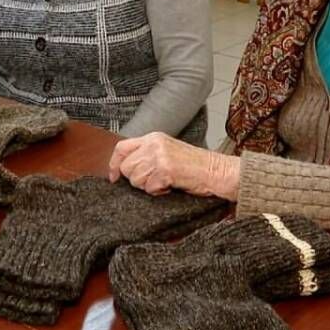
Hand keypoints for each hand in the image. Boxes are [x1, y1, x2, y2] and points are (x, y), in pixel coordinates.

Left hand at [108, 132, 239, 199]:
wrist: (216, 171)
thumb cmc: (194, 166)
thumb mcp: (167, 152)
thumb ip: (147, 155)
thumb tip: (123, 169)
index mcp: (153, 137)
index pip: (121, 148)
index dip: (113, 164)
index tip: (113, 177)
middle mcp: (154, 144)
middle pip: (126, 167)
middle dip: (136, 179)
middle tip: (154, 180)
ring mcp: (160, 156)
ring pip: (136, 179)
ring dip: (149, 186)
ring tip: (165, 182)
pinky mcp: (166, 170)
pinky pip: (150, 188)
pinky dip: (159, 192)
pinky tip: (170, 186)